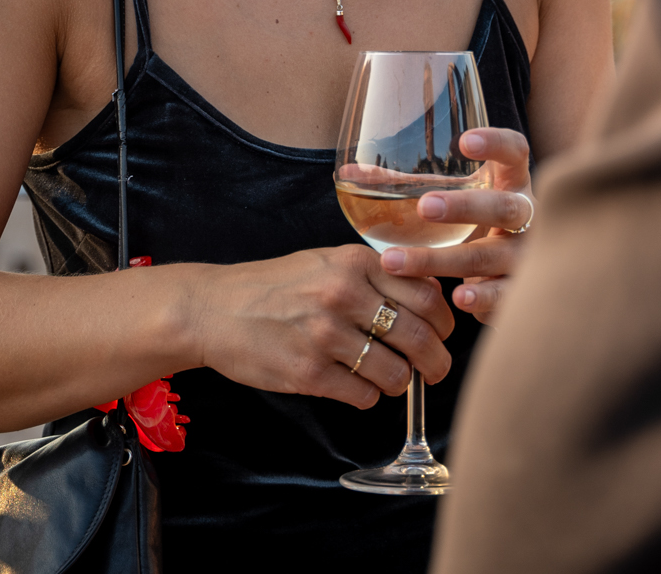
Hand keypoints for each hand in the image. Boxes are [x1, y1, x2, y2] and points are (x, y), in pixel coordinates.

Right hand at [190, 244, 453, 411]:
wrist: (216, 309)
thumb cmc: (278, 286)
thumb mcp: (328, 262)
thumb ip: (375, 275)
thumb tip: (431, 298)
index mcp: (354, 262)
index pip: (426, 294)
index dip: (444, 322)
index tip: (443, 334)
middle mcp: (343, 294)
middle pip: (419, 336)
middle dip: (436, 362)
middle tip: (435, 371)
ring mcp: (325, 335)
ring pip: (396, 373)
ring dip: (400, 383)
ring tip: (388, 378)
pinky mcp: (308, 373)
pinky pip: (364, 395)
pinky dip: (369, 397)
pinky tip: (355, 386)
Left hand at [378, 127, 532, 326]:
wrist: (519, 278)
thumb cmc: (472, 227)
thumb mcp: (448, 201)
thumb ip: (405, 186)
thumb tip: (349, 173)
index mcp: (512, 183)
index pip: (516, 153)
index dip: (496, 145)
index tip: (464, 142)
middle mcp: (527, 217)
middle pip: (506, 206)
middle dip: (466, 207)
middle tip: (425, 207)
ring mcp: (529, 256)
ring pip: (493, 255)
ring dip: (446, 260)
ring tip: (400, 261)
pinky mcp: (523, 291)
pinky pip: (507, 294)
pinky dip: (483, 297)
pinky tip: (458, 299)